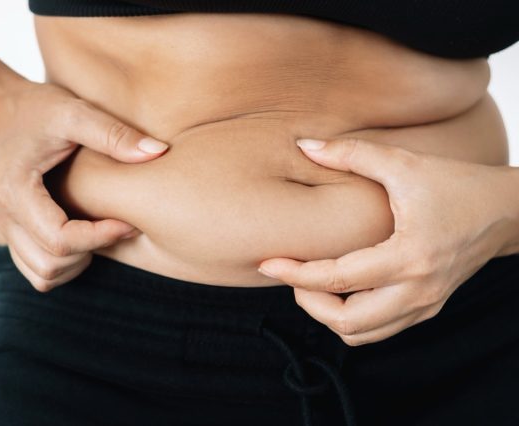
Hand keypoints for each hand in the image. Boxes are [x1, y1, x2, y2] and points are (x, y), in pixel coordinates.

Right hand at [0, 80, 168, 291]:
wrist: (5, 111)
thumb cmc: (40, 110)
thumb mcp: (76, 112)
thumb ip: (114, 134)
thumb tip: (158, 152)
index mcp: (15, 192)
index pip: (60, 239)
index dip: (100, 237)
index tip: (129, 222)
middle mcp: (3, 216)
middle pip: (51, 264)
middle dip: (92, 251)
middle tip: (120, 226)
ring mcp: (4, 229)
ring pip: (43, 275)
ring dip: (79, 263)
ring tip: (102, 232)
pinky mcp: (12, 234)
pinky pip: (38, 271)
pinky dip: (64, 265)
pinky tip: (84, 238)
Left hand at [258, 138, 517, 345]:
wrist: (507, 212)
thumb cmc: (457, 184)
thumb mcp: (404, 163)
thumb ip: (352, 153)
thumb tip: (304, 146)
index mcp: (409, 256)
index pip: (337, 279)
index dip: (295, 274)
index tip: (268, 263)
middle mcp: (418, 291)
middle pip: (347, 324)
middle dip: (309, 303)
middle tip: (294, 274)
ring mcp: (424, 305)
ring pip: (361, 334)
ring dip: (328, 314)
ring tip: (314, 282)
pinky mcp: (427, 308)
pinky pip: (379, 329)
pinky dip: (351, 316)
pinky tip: (342, 287)